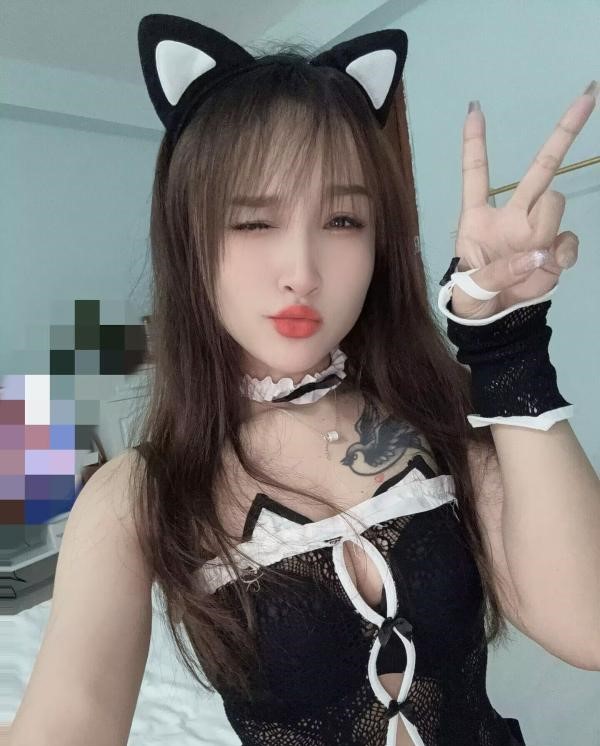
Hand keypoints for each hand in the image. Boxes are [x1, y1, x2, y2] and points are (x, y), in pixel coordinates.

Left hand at [450, 82, 597, 319]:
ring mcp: (537, 230)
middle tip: (589, 94)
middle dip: (564, 132)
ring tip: (527, 259)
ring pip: (554, 203)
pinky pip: (568, 239)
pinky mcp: (555, 248)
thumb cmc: (471, 297)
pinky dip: (562, 253)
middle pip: (540, 168)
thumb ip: (496, 272)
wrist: (494, 321)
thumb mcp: (468, 289)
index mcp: (478, 218)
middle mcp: (511, 215)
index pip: (476, 173)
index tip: (474, 108)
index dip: (474, 142)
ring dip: (544, 228)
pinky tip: (551, 266)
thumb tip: (536, 255)